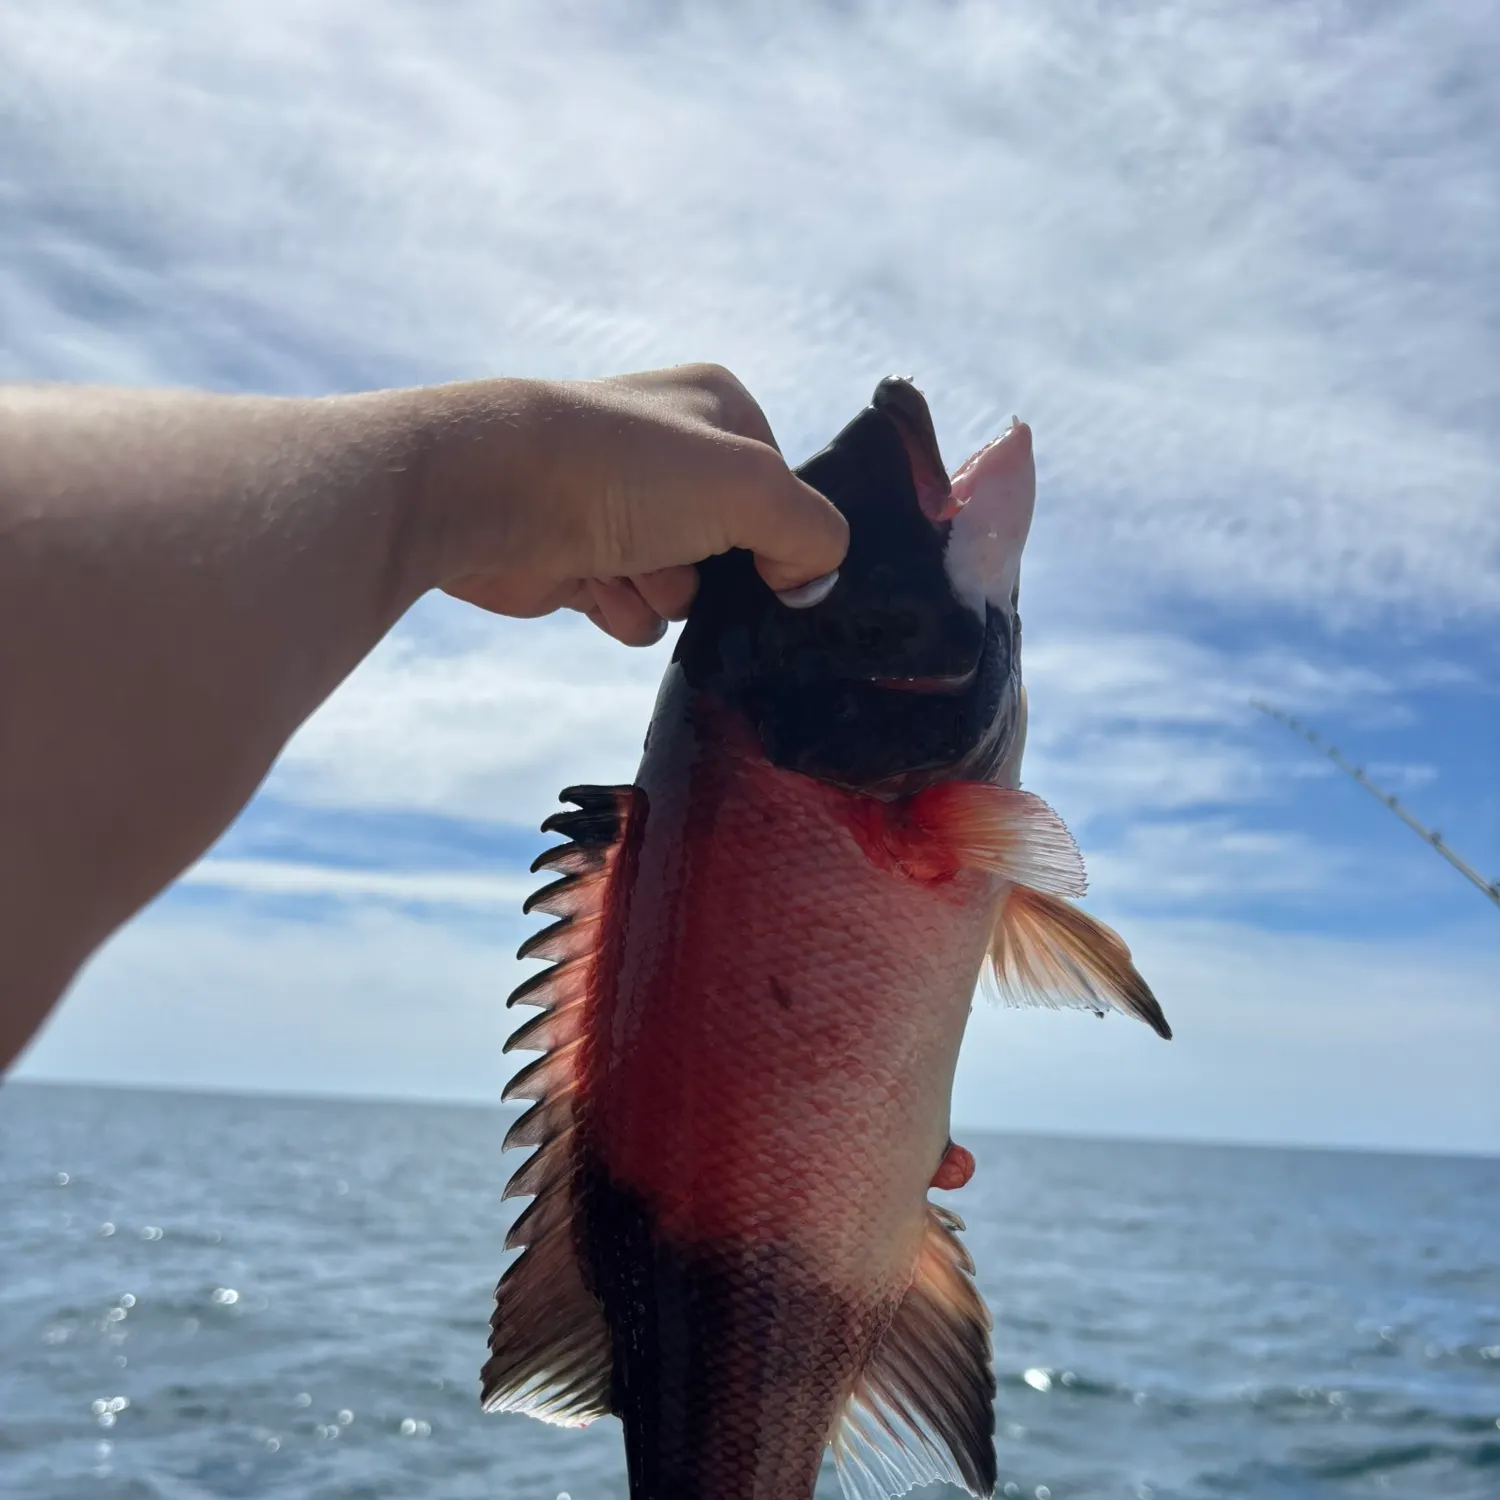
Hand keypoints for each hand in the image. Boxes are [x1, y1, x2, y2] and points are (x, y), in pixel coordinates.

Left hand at [413, 364, 848, 644]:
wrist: (492, 494)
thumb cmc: (626, 472)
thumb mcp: (755, 487)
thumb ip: (813, 533)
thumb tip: (810, 581)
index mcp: (717, 409)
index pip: (782, 488)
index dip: (778, 532)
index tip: (766, 557)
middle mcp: (670, 451)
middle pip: (734, 545)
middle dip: (715, 572)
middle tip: (686, 560)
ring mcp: (622, 504)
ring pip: (685, 585)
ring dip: (665, 594)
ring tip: (629, 569)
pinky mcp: (581, 556)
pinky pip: (634, 609)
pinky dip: (622, 609)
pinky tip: (596, 587)